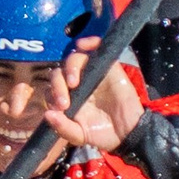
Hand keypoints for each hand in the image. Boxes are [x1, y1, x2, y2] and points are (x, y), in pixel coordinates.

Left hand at [39, 44, 142, 161]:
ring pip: (74, 59)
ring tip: (73, 83)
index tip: (60, 108)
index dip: (52, 95)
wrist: (130, 133)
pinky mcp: (108, 67)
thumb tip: (48, 115)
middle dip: (57, 86)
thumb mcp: (80, 135)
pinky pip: (97, 48)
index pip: (51, 88)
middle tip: (64, 101)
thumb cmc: (104, 134)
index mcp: (68, 98)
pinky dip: (89, 42)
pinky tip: (83, 45)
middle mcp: (77, 84)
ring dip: (70, 68)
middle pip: (59, 73)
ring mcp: (92, 74)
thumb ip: (63, 128)